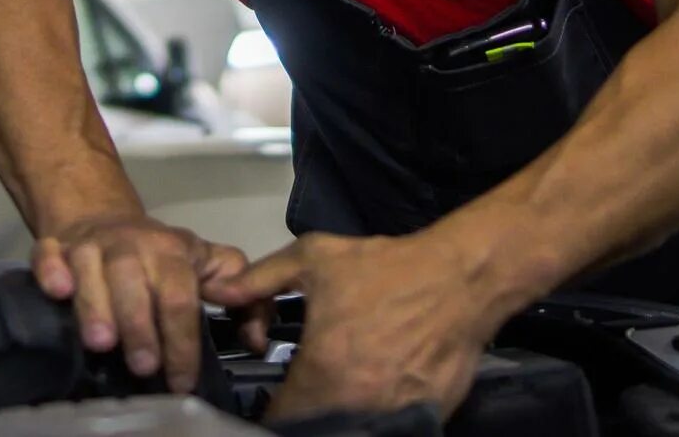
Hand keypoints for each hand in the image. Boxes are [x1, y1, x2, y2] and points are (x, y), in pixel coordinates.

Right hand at [32, 212, 254, 391]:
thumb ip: (240, 296)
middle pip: (134, 283)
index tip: (182, 379)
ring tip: (102, 343)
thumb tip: (257, 339)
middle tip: (145, 367)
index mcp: (170, 252)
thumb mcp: (206, 264)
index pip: (180, 297)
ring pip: (91, 270)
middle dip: (141, 327)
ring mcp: (90, 245)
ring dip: (96, 306)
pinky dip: (51, 270)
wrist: (104, 218)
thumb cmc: (158, 256)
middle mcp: (129, 246)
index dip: (183, 340)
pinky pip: (48, 253)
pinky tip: (58, 291)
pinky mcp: (56, 246)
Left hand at [203, 220, 530, 419]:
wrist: (459, 279)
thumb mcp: (315, 259)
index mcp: (322, 373)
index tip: (275, 398)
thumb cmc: (385, 268)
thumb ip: (261, 279)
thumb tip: (219, 292)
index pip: (280, 418)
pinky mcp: (424, 421)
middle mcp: (354, 405)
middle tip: (309, 391)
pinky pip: (389, 427)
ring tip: (342, 390)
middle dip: (306, 415)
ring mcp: (392, 418)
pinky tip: (378, 391)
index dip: (271, 411)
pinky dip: (379, 416)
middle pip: (316, 428)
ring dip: (342, 416)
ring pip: (352, 430)